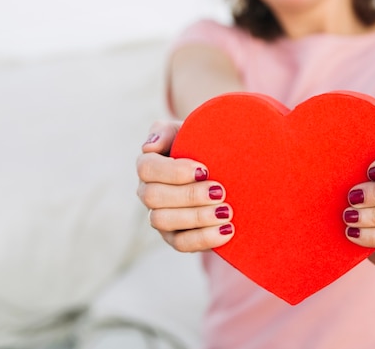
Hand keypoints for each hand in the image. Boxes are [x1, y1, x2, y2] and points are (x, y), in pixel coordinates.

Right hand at [136, 121, 234, 251]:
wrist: (223, 166)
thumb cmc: (202, 144)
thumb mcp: (188, 130)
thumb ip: (165, 131)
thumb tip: (149, 147)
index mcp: (148, 165)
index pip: (146, 168)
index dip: (173, 171)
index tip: (204, 169)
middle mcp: (148, 192)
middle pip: (153, 197)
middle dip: (188, 195)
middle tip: (220, 191)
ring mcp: (159, 217)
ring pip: (163, 222)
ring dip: (197, 217)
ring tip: (226, 212)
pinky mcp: (175, 238)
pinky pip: (181, 244)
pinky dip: (204, 239)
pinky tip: (227, 231)